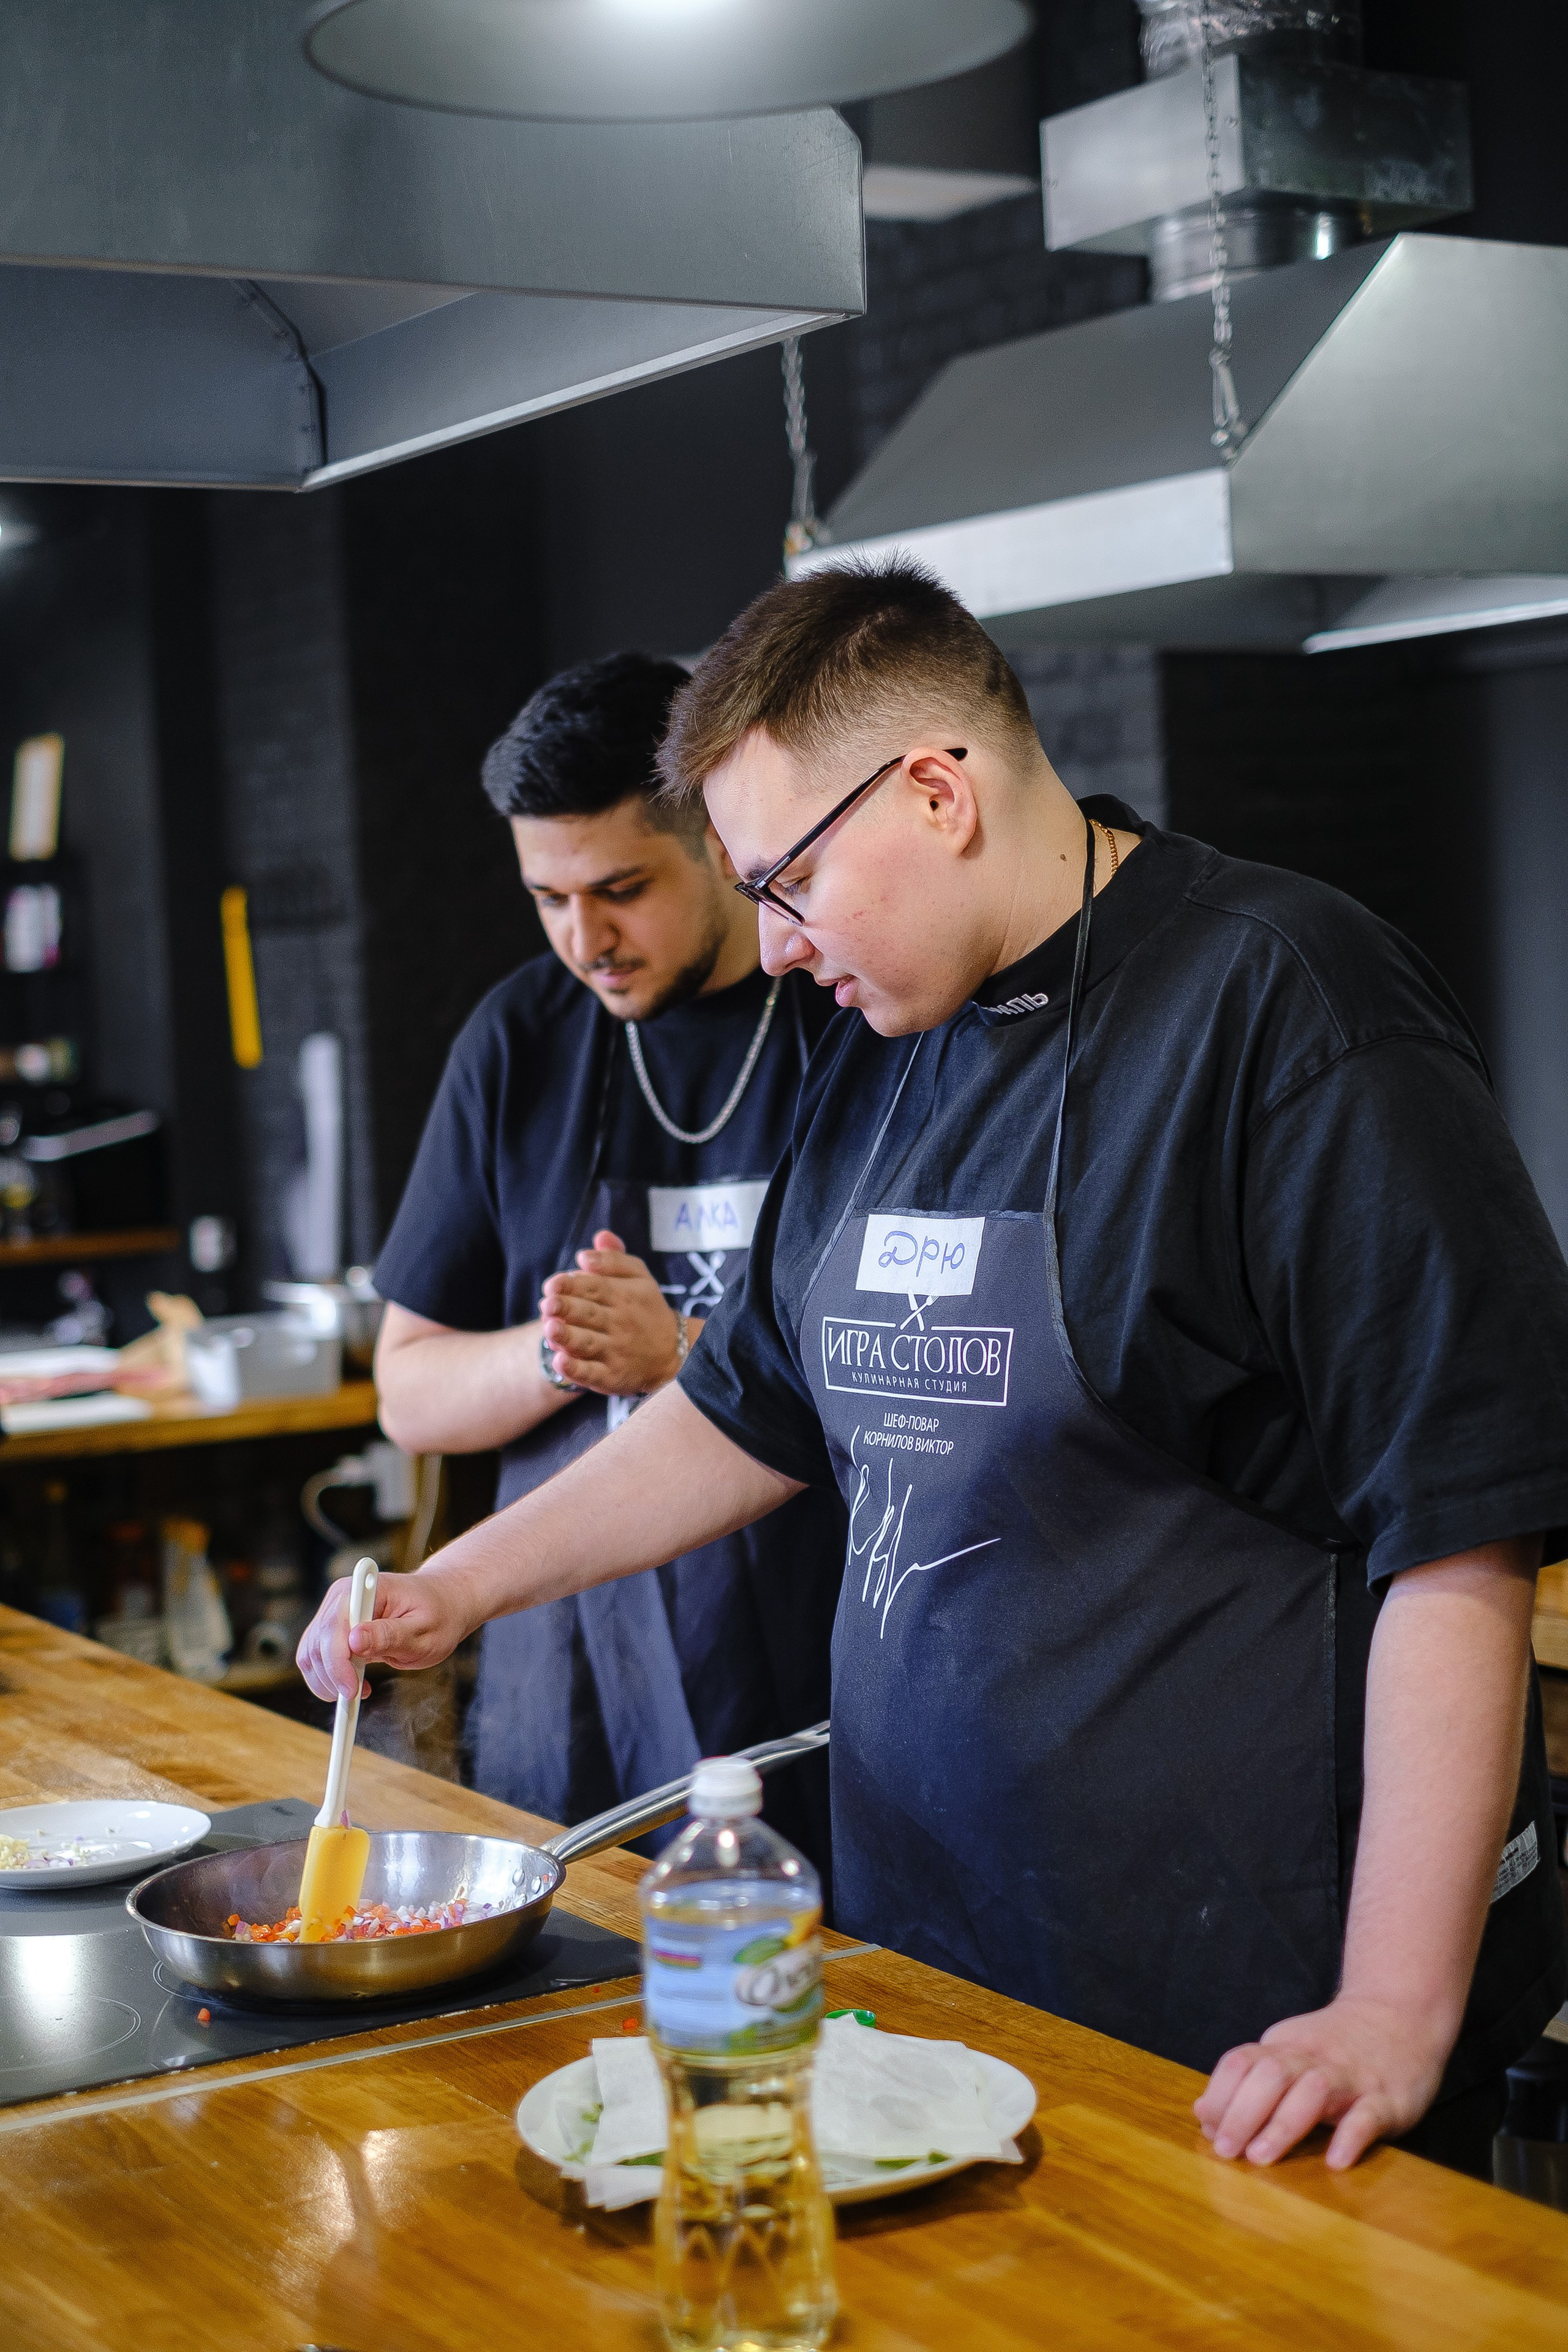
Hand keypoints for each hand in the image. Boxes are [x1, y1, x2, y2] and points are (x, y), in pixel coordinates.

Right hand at [296, 1566, 473, 1700]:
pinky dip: (328, 1677)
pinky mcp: (334, 1629)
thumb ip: (389, 1634)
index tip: (351, 1690)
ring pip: (309, 1653)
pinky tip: (352, 1685)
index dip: (336, 1663)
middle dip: (332, 1677)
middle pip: (316, 1642)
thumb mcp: (423, 1629)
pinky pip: (316, 1657)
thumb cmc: (437, 1614)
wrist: (442, 1604)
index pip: (334, 1627)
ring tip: (356, 1692)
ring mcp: (335, 1612)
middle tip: (356, 1696)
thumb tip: (354, 1641)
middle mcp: (342, 1596)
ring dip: (326, 1680)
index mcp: (365, 1589)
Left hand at [539, 1229, 686, 1396]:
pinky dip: (576, 1369)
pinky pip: (593, 1374)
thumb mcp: (639, 1277)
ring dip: (568, 1337)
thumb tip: (589, 1248)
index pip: (595, 1287)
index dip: (572, 1285)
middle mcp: (620, 1323)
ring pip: (588, 1343)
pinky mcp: (612, 1377)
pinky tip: (561, 1361)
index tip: (553, 1284)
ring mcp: (616, 1352)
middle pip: (588, 1314)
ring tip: (551, 1329)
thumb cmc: (645, 1309)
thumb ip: (614, 1259)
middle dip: (567, 1308)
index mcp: (624, 1295)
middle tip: (548, 1304)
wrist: (673, 1352)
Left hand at [1194, 1993, 1450, 2170]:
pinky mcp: (1386, 2098)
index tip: (1208, 2129)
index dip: (1220, 2096)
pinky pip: (1367, 2116)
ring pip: (1313, 2092)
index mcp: (1285, 2048)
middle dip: (1243, 2113)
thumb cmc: (1336, 2045)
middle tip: (1226, 2151)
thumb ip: (1248, 2081)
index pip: (1241, 2063)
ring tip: (1262, 2157)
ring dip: (1283, 2124)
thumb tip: (1202, 2112)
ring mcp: (1351, 2077)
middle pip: (1270, 2075)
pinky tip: (1335, 2161)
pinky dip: (1350, 2137)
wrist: (1402, 2013)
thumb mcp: (1287, 2052)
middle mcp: (1313, 2058)